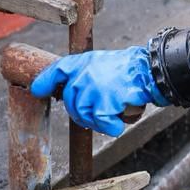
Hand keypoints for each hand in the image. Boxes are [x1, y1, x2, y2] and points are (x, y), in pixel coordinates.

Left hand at [30, 47, 167, 136]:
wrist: (150, 71)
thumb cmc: (132, 69)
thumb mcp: (103, 63)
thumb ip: (88, 74)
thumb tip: (77, 93)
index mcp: (82, 62)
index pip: (57, 71)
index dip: (45, 82)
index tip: (38, 91)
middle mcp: (83, 73)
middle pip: (71, 101)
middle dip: (83, 113)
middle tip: (100, 116)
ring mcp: (92, 87)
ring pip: (83, 114)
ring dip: (97, 122)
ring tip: (111, 119)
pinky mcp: (104, 101)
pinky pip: (101, 122)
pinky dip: (111, 127)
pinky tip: (118, 125)